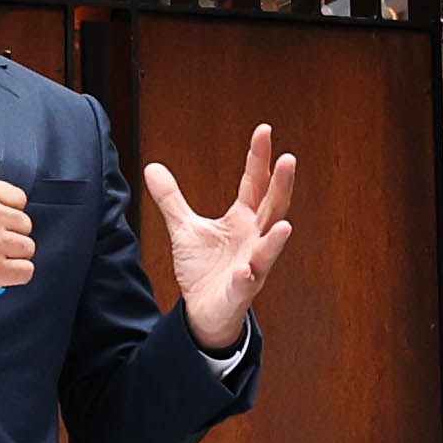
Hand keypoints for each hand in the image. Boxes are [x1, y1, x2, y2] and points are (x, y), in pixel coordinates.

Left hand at [145, 125, 298, 354]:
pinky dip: (251, 272)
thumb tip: (152, 166)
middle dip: (281, 185)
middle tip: (289, 159)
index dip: (259, 158)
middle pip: (272, 207)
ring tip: (284, 223)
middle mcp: (254, 238)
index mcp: (243, 219)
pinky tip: (249, 267)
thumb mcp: (184, 228)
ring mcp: (253, 264)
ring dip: (276, 234)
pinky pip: (248, 280)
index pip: (255, 183)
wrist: (203, 312)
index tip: (263, 130)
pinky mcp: (241, 289)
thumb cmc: (204, 269)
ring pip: (269, 246)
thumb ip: (171, 198)